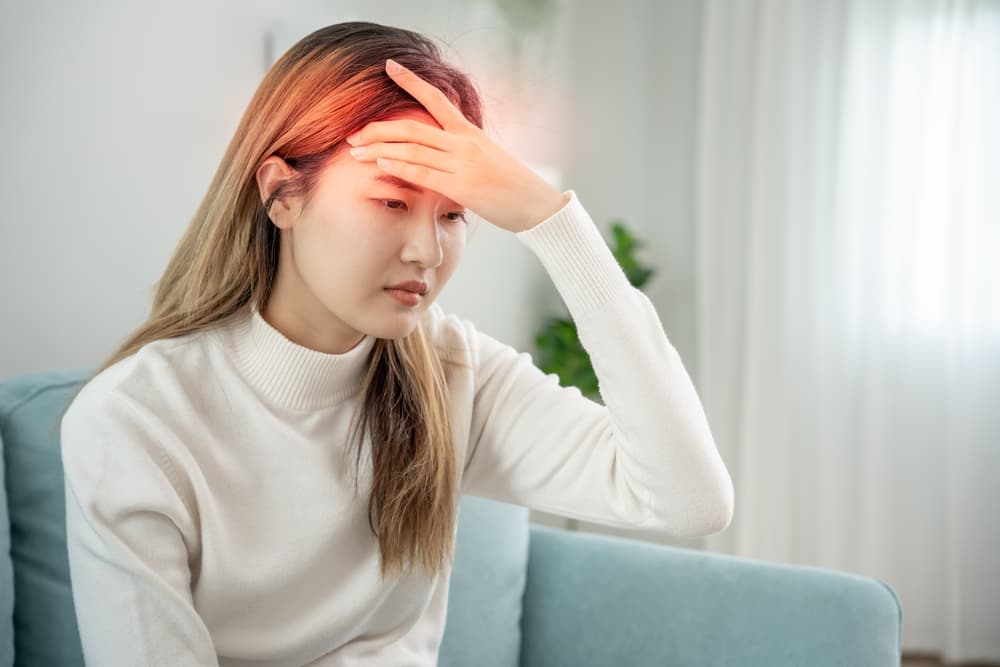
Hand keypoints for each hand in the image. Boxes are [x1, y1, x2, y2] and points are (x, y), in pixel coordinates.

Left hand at [345, 59, 569, 232]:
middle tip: (354, 134)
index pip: (436, 98)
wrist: (535, 204)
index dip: (411, 80)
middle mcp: (464, 142)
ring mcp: (462, 163)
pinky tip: (381, 164)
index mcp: (469, 132)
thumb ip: (460, 152)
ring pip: (412, 150)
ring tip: (355, 152)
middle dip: (378, 130)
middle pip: (412, 128)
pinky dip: (399, 168)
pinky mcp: (462, 186)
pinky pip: (423, 174)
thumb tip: (437, 153)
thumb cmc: (511, 186)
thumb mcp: (486, 158)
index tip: (389, 66)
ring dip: (379, 150)